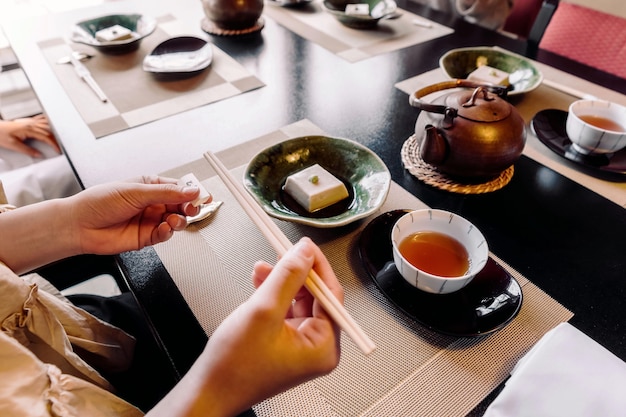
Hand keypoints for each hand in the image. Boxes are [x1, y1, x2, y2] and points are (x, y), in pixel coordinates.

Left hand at [0, 115, 60, 156]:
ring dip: (55, 130)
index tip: (58, 149)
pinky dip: (49, 121)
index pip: (46, 137)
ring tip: (60, 137)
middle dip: (57, 139)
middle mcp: (31, 123)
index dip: (54, 144)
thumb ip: (27, 150)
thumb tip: (38, 154)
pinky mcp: (28, 121)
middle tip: (61, 146)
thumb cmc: (1, 134)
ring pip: (48, 124)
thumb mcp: (13, 145)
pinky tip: (52, 123)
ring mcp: (30, 121)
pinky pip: (42, 119)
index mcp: (29, 129)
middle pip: (49, 130)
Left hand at [68, 176, 204, 254]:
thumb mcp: (136, 191)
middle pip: (181, 205)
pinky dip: (168, 232)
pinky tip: (164, 228)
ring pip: (176, 220)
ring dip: (179, 221)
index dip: (191, 192)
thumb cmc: (99, 202)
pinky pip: (165, 235)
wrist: (80, 226)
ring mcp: (150, 220)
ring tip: (175, 220)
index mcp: (150, 186)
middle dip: (189, 207)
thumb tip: (191, 191)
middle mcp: (152, 203)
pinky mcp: (146, 237)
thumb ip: (166, 193)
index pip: (178, 187)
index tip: (202, 196)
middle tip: (192, 209)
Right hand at [151, 238, 342, 416]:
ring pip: (298, 300)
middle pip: (316, 296)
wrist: (208, 390)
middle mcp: (317, 348)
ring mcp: (301, 346)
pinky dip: (273, 294)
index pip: (331, 294)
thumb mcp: (263, 311)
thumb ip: (287, 277)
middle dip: (295, 273)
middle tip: (282, 252)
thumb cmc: (233, 367)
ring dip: (281, 282)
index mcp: (323, 347)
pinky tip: (260, 282)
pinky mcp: (284, 344)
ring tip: (263, 269)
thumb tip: (305, 252)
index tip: (303, 245)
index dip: (316, 266)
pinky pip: (285, 310)